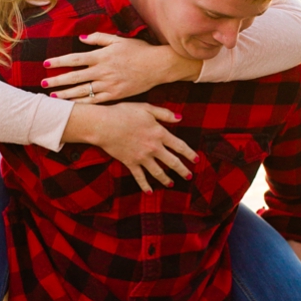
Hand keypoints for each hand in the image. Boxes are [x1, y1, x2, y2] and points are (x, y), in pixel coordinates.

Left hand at [42, 31, 195, 101]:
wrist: (158, 65)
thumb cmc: (138, 50)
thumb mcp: (118, 40)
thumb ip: (99, 39)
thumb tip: (81, 39)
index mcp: (102, 56)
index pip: (75, 59)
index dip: (59, 62)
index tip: (46, 64)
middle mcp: (103, 71)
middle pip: (74, 77)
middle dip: (57, 81)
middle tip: (42, 84)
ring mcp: (109, 84)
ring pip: (83, 91)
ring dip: (66, 94)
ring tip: (53, 97)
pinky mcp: (116, 95)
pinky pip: (96, 101)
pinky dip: (83, 103)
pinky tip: (72, 105)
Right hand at [62, 102, 196, 192]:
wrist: (103, 125)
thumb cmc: (123, 113)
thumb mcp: (146, 108)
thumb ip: (164, 114)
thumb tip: (180, 118)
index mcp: (159, 133)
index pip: (180, 146)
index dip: (190, 153)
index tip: (197, 160)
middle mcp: (154, 148)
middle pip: (172, 162)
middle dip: (182, 170)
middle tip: (189, 176)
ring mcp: (142, 157)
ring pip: (158, 172)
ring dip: (166, 179)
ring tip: (172, 184)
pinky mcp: (130, 163)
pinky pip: (140, 177)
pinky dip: (145, 185)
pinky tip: (150, 192)